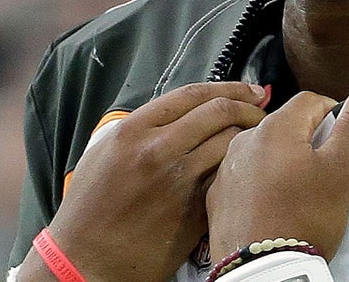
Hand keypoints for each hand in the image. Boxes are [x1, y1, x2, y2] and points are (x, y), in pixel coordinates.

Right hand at [19, 81, 268, 281]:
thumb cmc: (90, 208)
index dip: (229, 87)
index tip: (248, 89)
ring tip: (258, 139)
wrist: (87, 261)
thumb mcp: (103, 153)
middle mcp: (157, 150)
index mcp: (132, 131)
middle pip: (219, 112)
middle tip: (261, 111)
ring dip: (250, 137)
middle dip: (249, 106)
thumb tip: (180, 113)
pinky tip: (245, 169)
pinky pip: (227, 177)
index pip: (192, 94)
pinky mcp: (194, 211)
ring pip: (230, 143)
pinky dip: (240, 168)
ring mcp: (178, 182)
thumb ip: (139, 128)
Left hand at [206, 83, 348, 261]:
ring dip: (280, 157)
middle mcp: (245, 139)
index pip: (310, 100)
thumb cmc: (306, 216)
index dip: (332, 114)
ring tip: (297, 187)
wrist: (264, 269)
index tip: (342, 138)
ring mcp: (226, 167)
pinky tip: (271, 201)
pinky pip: (243, 173)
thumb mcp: (340, 169)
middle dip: (306, 137)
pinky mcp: (216, 193)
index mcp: (276, 127)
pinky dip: (259, 179)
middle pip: (284, 123)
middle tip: (323, 168)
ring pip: (262, 148)